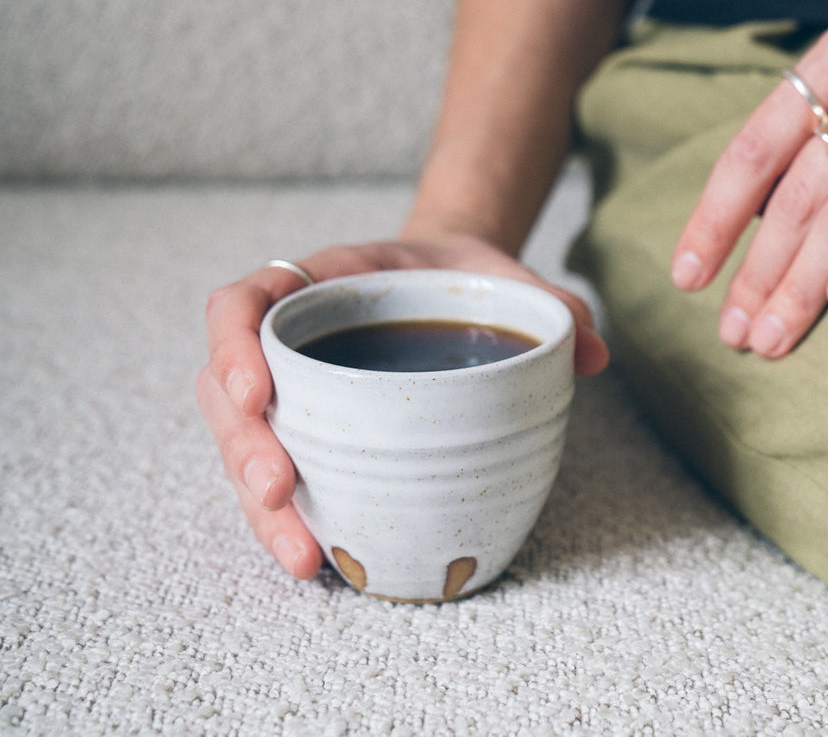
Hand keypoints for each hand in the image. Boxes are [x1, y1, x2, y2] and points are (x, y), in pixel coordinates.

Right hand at [196, 234, 608, 577]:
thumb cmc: (459, 278)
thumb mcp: (501, 276)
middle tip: (278, 488)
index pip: (241, 306)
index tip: (259, 393)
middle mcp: (284, 341)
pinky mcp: (304, 437)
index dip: (234, 347)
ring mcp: (289, 393)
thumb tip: (595, 352)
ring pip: (239, 449)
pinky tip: (316, 560)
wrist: (449, 284)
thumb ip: (547, 303)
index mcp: (316, 285)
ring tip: (301, 553)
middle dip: (243, 446)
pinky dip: (287, 521)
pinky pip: (274, 478)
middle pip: (225, 394)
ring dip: (258, 505)